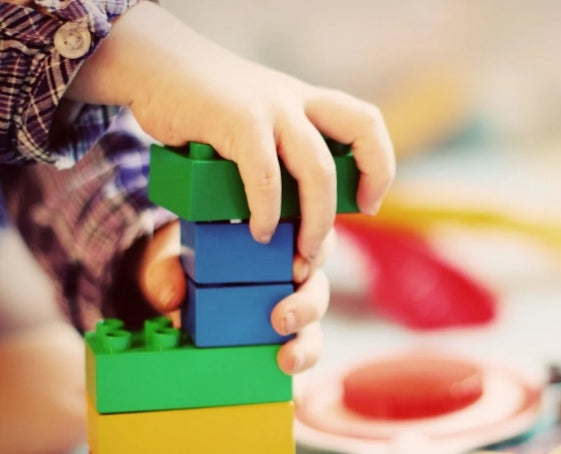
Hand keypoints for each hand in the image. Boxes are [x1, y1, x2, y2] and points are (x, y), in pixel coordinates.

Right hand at [68, 1, 394, 266]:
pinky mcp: (237, 120)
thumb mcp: (255, 120)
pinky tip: (256, 231)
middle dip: (370, 181)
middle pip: (362, 131)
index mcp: (306, 102)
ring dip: (316, 220)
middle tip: (349, 223)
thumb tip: (293, 210)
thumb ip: (278, 151)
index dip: (379, 163)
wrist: (153, 66)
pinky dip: (265, 211)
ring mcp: (270, 107)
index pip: (366, 123)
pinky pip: (265, 175)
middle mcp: (296, 100)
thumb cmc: (202, 107)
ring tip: (301, 251)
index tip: (369, 202)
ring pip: (317, 169)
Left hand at [136, 221, 334, 373]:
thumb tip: (170, 297)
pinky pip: (303, 350)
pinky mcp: (286, 338)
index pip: (312, 240)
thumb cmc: (187, 264)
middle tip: (281, 319)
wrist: (178, 291)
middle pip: (318, 285)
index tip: (296, 268)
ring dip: (307, 343)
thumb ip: (166, 271)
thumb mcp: (173, 259)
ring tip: (288, 358)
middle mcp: (293, 275)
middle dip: (307, 304)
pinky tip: (288, 374)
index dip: (315, 252)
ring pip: (314, 324)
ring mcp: (293, 308)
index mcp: (278, 241)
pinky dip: (300, 361)